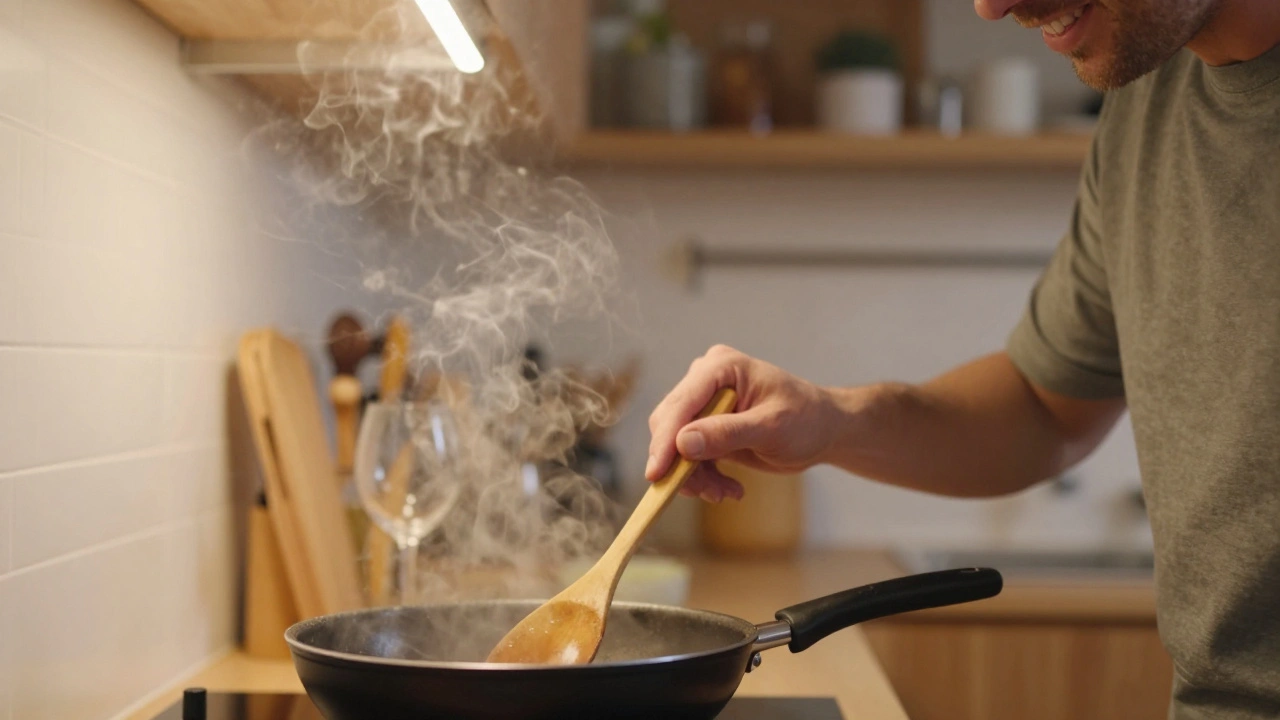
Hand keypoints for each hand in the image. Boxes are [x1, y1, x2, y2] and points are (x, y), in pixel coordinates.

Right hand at [645, 345, 836, 501]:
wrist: (821, 430)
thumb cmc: (805, 419)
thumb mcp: (771, 427)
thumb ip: (727, 433)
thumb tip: (683, 442)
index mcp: (720, 366)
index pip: (681, 404)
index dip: (666, 440)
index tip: (657, 474)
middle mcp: (705, 379)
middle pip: (670, 424)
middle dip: (683, 463)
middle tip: (707, 493)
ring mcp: (703, 402)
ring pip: (675, 445)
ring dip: (696, 476)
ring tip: (725, 493)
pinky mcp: (705, 425)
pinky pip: (688, 455)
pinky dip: (704, 476)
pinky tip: (730, 488)